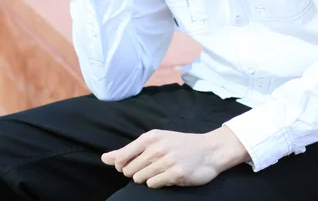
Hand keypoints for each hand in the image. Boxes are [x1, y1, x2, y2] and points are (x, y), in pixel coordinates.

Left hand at [101, 127, 249, 188]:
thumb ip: (128, 151)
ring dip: (148, 178)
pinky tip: (168, 176)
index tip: (132, 165)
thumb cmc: (179, 145)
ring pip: (140, 179)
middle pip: (129, 171)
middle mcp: (157, 147)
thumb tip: (104, 158)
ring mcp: (166, 160)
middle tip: (152, 167)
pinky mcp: (175, 174)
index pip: (122, 157)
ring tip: (161, 170)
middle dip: (136, 173)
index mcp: (150, 137)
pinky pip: (153, 185)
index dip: (122, 166)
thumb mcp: (155, 141)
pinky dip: (158, 183)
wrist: (209, 150)